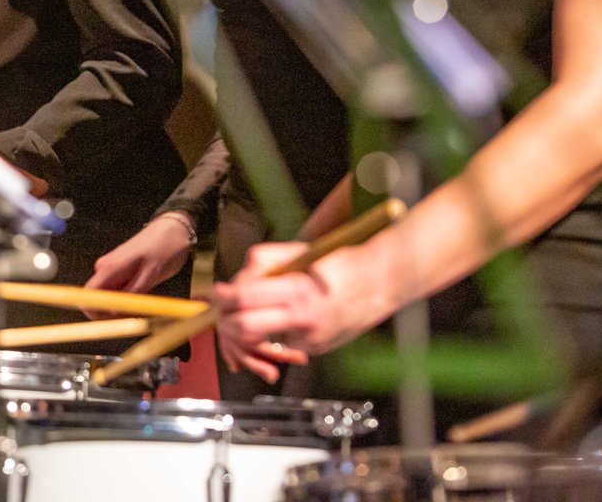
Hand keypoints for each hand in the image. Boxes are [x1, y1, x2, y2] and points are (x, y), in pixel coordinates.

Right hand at [83, 216, 194, 317]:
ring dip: (124, 306)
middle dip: (114, 313)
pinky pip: (117, 291)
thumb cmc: (164, 249)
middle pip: (98, 300)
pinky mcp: (119, 270)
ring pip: (109, 297)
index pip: (87, 295)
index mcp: (110, 268)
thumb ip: (132, 294)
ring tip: (146, 300)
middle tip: (137, 314)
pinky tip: (144, 293)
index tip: (113, 323)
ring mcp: (111, 268)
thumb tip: (115, 312)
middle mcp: (105, 268)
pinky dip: (128, 298)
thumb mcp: (151, 276)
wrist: (173, 229)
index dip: (95, 313)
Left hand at [211, 243, 387, 383]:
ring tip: (251, 309)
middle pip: (245, 328)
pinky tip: (286, 315)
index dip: (224, 296)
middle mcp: (303, 319)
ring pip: (261, 339)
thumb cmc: (343, 262)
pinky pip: (283, 340)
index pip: (245, 299)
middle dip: (227, 319)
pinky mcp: (316, 348)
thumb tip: (239, 275)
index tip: (216, 291)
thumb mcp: (302, 253)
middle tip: (222, 307)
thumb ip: (267, 262)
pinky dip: (276, 329)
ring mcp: (310, 338)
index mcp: (298, 291)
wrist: (384, 282)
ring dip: (249, 327)